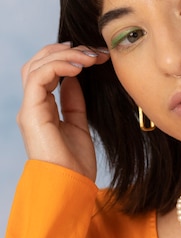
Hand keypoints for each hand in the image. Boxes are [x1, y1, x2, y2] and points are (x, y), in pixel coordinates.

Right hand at [17, 43, 109, 179]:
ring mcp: (29, 109)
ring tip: (89, 58)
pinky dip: (58, 66)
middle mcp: (32, 106)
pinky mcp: (31, 114)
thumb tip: (74, 78)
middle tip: (93, 52)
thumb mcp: (78, 123)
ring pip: (36, 66)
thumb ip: (73, 101)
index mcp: (41, 108)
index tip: (93, 55)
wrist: (72, 186)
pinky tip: (79, 68)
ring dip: (64, 56)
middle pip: (37, 63)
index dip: (67, 57)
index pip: (45, 71)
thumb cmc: (76, 163)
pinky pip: (38, 78)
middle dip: (65, 51)